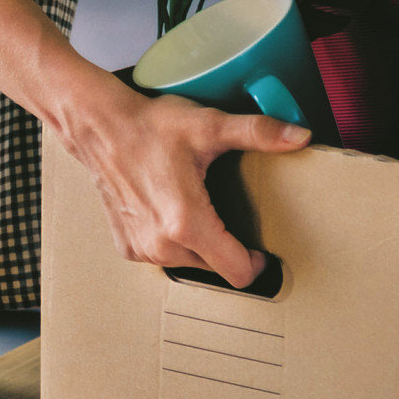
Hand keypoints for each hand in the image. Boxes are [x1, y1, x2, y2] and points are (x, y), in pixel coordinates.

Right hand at [57, 74, 310, 288]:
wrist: (100, 126)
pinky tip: (168, 208)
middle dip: (227, 247)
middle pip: (216, 267)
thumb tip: (299, 136)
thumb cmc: (150, 126)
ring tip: (196, 205)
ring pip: (190, 263)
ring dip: (199, 243)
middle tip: (225, 211)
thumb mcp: (209, 126)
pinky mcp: (127, 247)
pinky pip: (164, 256)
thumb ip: (258, 133)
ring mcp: (142, 250)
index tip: (260, 246)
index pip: (238, 272)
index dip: (256, 262)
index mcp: (187, 223)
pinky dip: (172, 240)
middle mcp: (163, 245)